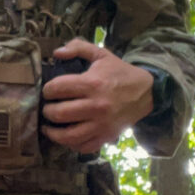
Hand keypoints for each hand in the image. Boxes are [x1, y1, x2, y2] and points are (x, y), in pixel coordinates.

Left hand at [41, 38, 153, 152]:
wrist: (146, 92)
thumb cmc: (120, 73)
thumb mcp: (101, 54)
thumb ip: (78, 47)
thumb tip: (56, 52)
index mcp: (93, 83)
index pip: (58, 88)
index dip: (47, 90)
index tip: (48, 91)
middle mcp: (96, 106)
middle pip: (59, 113)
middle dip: (47, 111)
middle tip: (47, 108)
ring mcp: (101, 124)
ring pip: (69, 136)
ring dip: (53, 133)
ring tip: (48, 127)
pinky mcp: (106, 136)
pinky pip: (84, 146)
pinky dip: (71, 145)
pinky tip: (66, 138)